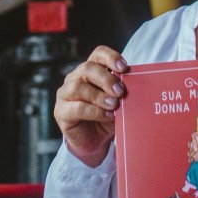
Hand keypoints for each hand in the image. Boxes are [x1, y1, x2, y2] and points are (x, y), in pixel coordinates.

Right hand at [54, 45, 127, 167]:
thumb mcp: (118, 103)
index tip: (124, 67)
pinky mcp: (61, 111)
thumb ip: (122, 92)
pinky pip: (76, 107)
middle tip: (121, 91)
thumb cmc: (106, 118)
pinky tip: (107, 115)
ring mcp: (65, 94)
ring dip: (99, 95)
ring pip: (79, 86)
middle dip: (106, 79)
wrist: (96, 143)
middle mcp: (75, 78)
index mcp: (90, 71)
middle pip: (88, 68)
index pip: (98, 54)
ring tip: (114, 104)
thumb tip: (136, 85)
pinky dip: (94, 111)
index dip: (110, 57)